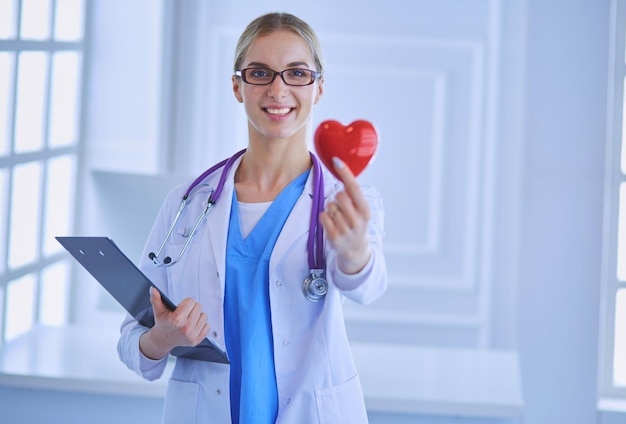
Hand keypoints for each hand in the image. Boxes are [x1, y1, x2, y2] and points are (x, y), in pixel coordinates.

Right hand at [139, 287, 209, 359]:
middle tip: (185, 312)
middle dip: (192, 308)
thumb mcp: (158, 311)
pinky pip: (207, 326)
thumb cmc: (163, 324)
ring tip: (189, 318)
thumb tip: (153, 289)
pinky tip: (194, 325)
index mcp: (177, 319)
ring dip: (198, 316)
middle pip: (198, 307)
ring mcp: (191, 335)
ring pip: (204, 316)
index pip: (191, 301)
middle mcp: (185, 328)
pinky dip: (202, 325)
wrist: (163, 340)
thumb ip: (156, 299)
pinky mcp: (196, 340)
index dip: (186, 302)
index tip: (182, 306)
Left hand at [319, 157, 371, 274]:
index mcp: (365, 210)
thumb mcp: (360, 209)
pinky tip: (332, 224)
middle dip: (337, 198)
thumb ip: (352, 193)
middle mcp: (357, 220)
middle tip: (341, 207)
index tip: (336, 160)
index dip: (345, 173)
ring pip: (330, 206)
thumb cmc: (355, 223)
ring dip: (331, 210)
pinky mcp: (334, 237)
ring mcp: (346, 230)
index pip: (354, 187)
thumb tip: (341, 170)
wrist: (356, 250)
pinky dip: (325, 217)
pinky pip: (323, 216)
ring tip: (339, 219)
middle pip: (340, 196)